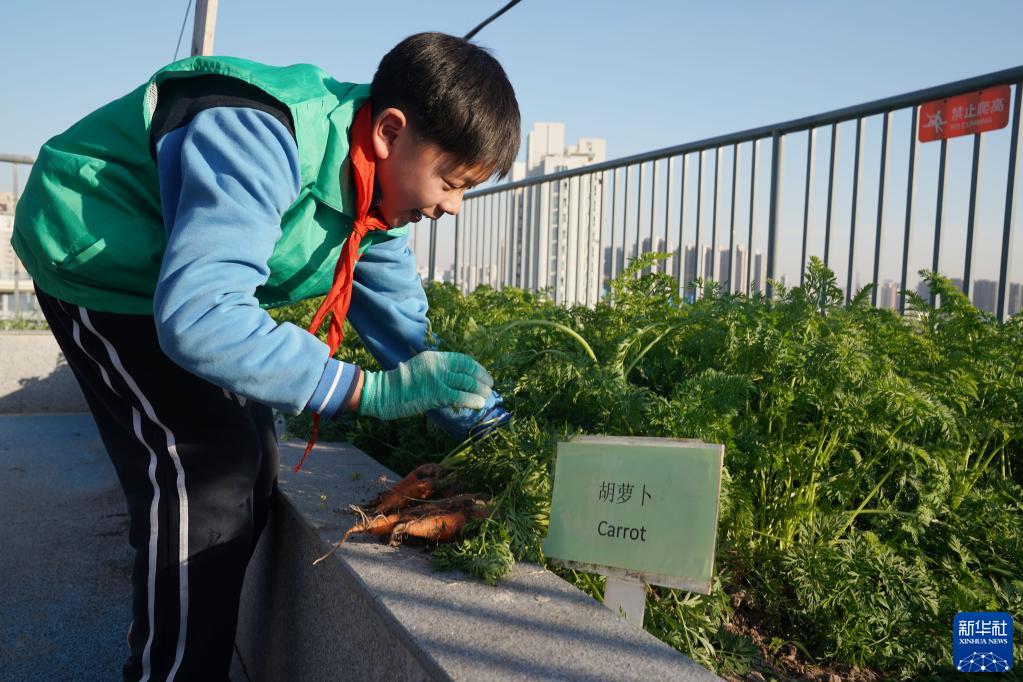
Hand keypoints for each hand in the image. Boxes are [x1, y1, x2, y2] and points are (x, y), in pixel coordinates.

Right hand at [357, 351, 493, 420]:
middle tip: (490, 386)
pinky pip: (460, 396)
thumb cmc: (400, 385)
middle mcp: (438, 365)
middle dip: (482, 378)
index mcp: (434, 357)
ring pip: (466, 382)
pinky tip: (479, 404)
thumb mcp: (419, 370)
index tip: (484, 374)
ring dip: (480, 390)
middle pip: (467, 370)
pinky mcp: (436, 393)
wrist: (383, 393)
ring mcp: (437, 378)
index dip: (476, 368)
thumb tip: (455, 381)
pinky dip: (472, 400)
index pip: (462, 359)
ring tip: (487, 396)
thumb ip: (436, 372)